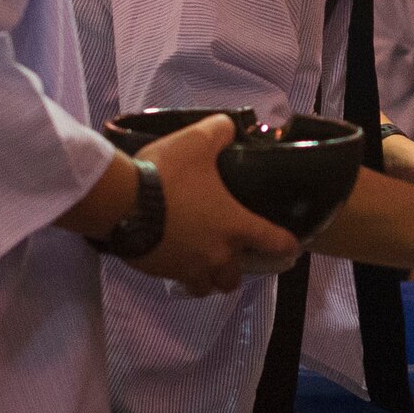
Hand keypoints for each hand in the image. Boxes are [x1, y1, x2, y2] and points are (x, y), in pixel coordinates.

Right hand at [133, 114, 300, 294]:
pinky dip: (181, 274)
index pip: (273, 242)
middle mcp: (217, 254)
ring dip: (209, 277)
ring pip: (208, 286)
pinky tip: (175, 258)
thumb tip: (229, 126)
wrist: (122, 202)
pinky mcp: (162, 274)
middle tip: (230, 251)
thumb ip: (219, 132)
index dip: (286, 245)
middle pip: (236, 277)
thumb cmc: (168, 175)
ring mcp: (189, 268)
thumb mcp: (197, 141)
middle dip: (236, 267)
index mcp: (235, 226)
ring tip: (202, 261)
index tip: (290, 247)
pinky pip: (179, 281)